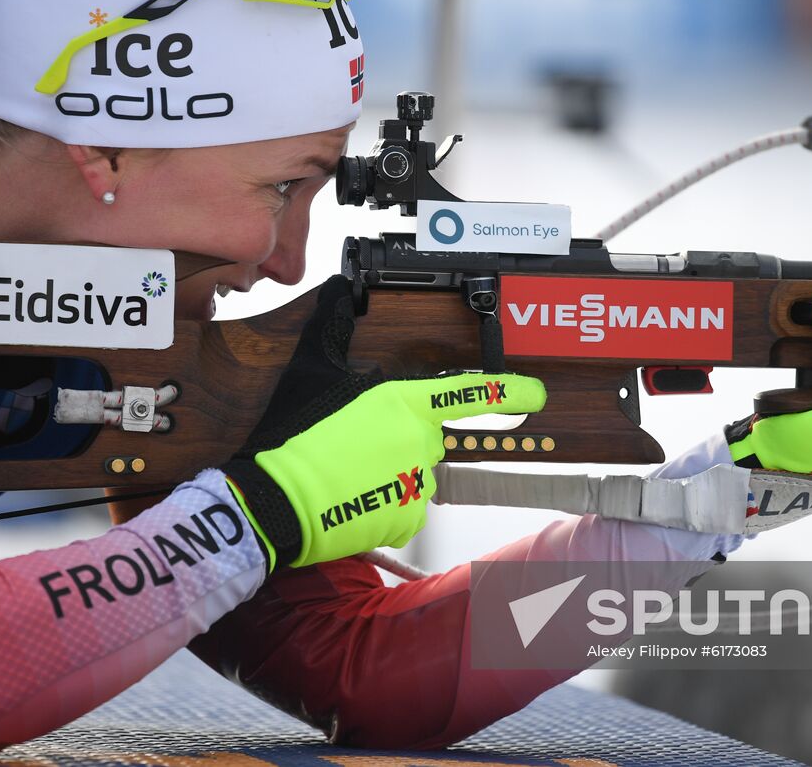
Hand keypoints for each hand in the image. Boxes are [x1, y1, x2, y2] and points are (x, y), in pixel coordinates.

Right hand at [223, 276, 545, 568]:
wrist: (277, 501)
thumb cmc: (295, 439)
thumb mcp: (312, 371)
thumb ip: (333, 329)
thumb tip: (339, 294)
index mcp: (402, 404)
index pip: (467, 394)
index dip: (508, 392)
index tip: (535, 394)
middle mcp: (418, 442)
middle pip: (427, 436)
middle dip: (399, 439)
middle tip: (355, 446)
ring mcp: (415, 483)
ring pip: (414, 472)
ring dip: (389, 472)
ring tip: (347, 473)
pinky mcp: (406, 518)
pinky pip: (405, 505)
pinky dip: (383, 502)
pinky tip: (353, 496)